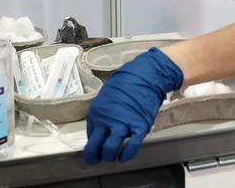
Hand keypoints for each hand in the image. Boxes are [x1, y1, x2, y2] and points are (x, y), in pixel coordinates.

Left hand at [83, 48, 183, 163]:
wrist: (145, 75)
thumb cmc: (126, 82)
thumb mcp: (107, 96)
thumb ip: (102, 113)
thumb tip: (101, 128)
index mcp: (96, 112)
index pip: (89, 136)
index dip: (91, 144)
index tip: (94, 149)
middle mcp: (106, 120)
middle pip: (95, 147)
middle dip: (94, 157)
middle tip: (97, 160)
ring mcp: (123, 124)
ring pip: (110, 150)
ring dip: (110, 157)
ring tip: (113, 157)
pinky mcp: (139, 127)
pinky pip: (131, 147)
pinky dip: (127, 155)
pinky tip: (125, 157)